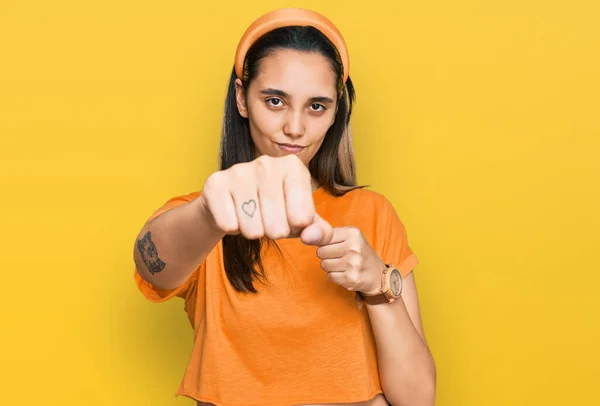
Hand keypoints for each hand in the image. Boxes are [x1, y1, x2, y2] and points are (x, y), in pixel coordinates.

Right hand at [198, 154, 332, 244]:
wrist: (231, 203)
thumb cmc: (274, 211)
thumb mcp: (302, 221)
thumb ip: (321, 232)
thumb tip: (312, 236)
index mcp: (294, 166)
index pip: (302, 219)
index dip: (295, 227)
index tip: (288, 215)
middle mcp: (267, 162)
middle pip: (278, 227)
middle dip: (273, 232)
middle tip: (266, 219)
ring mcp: (239, 170)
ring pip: (253, 229)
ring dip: (252, 231)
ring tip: (250, 217)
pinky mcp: (215, 183)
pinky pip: (229, 225)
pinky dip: (231, 228)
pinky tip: (233, 214)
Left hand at [313, 226, 385, 294]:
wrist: (378, 275)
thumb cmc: (359, 253)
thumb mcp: (350, 237)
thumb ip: (330, 234)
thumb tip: (306, 236)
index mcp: (352, 233)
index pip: (323, 237)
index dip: (325, 243)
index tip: (333, 246)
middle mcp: (353, 247)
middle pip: (320, 252)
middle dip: (326, 256)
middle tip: (340, 257)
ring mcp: (353, 264)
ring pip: (324, 265)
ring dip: (330, 267)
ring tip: (343, 265)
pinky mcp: (350, 278)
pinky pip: (330, 276)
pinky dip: (335, 276)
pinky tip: (345, 273)